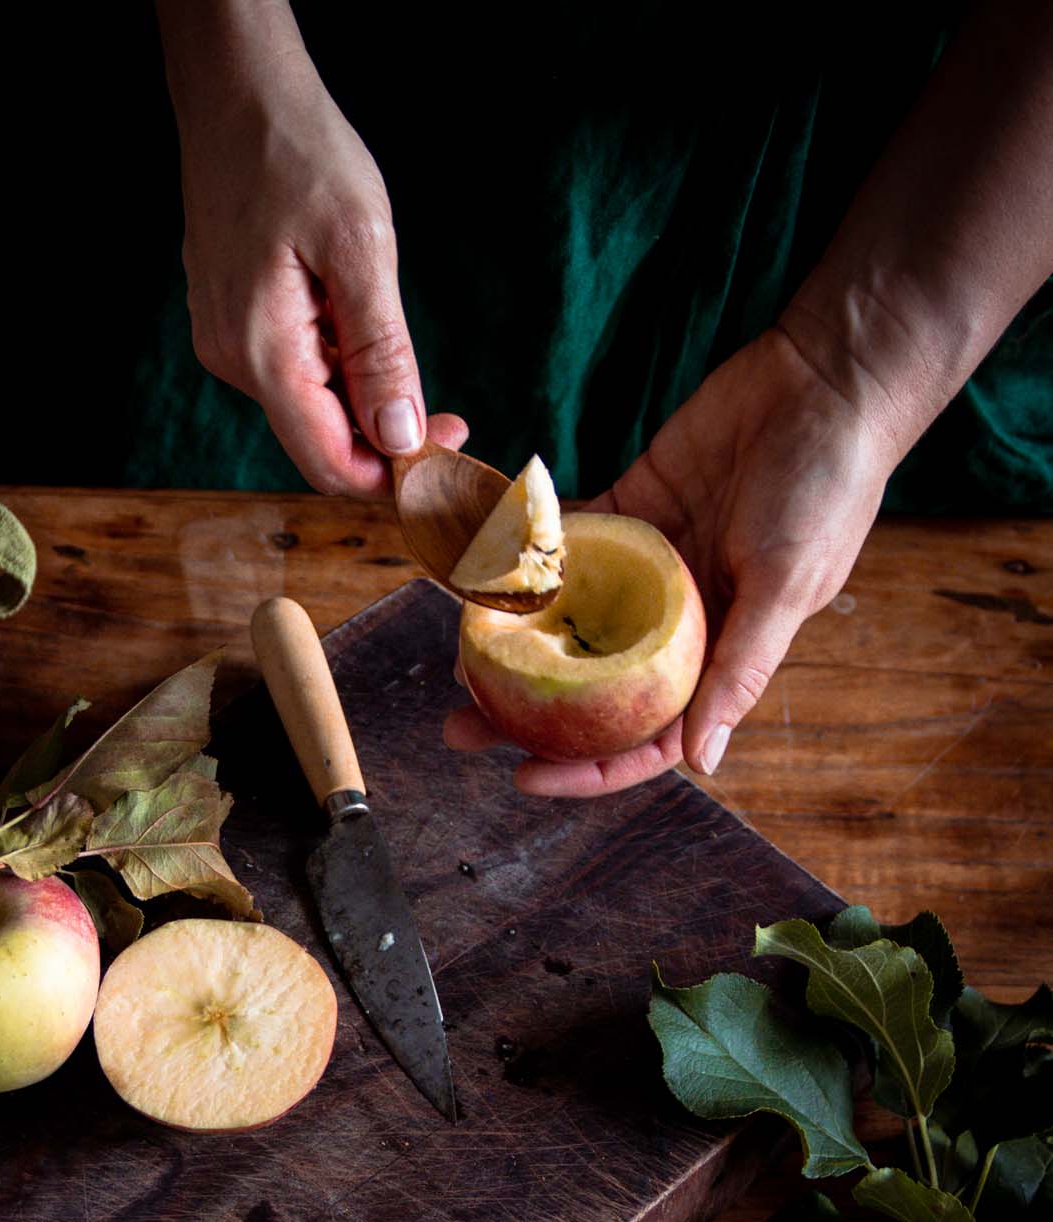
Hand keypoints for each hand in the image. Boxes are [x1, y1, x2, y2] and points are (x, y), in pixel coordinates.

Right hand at [161, 13, 465, 494]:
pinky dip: (337, 366)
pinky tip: (348, 310)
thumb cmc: (300, 155)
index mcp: (263, 353)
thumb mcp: (361, 249)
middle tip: (449, 409)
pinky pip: (293, 371)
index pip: (329, 463)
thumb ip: (380, 352)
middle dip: (386, 439)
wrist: (237, 95)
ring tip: (382, 321)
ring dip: (363, 395)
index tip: (448, 445)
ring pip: (310, 407)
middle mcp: (234, 361)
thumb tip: (400, 438)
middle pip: (321, 442)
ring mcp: (227, 343)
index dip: (392, 474)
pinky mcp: (232, 323)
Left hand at [444, 326, 898, 794]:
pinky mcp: (634, 507)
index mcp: (721, 653)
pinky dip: (528, 554)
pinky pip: (569, 542)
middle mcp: (679, 621)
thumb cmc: (827, 487)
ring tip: (456, 653)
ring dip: (515, 640)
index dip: (588, 768)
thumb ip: (739, 670)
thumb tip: (702, 762)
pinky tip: (479, 571)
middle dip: (527, 714)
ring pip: (570, 620)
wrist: (827, 380)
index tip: (524, 779)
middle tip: (459, 726)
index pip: (648, 737)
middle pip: (592, 688)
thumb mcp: (786, 585)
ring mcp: (651, 566)